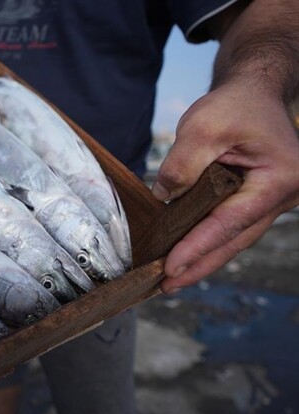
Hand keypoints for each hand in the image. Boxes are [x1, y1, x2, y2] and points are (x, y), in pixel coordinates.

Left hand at [152, 80, 298, 293]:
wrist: (255, 92)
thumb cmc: (236, 105)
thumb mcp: (204, 126)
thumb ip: (183, 164)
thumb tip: (163, 198)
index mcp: (279, 178)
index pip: (231, 222)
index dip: (198, 248)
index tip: (171, 269)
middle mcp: (283, 195)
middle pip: (236, 239)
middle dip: (200, 265)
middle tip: (166, 287)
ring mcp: (273, 200)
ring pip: (235, 237)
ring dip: (204, 258)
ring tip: (171, 280)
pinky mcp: (257, 199)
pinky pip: (232, 226)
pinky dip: (209, 241)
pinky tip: (186, 255)